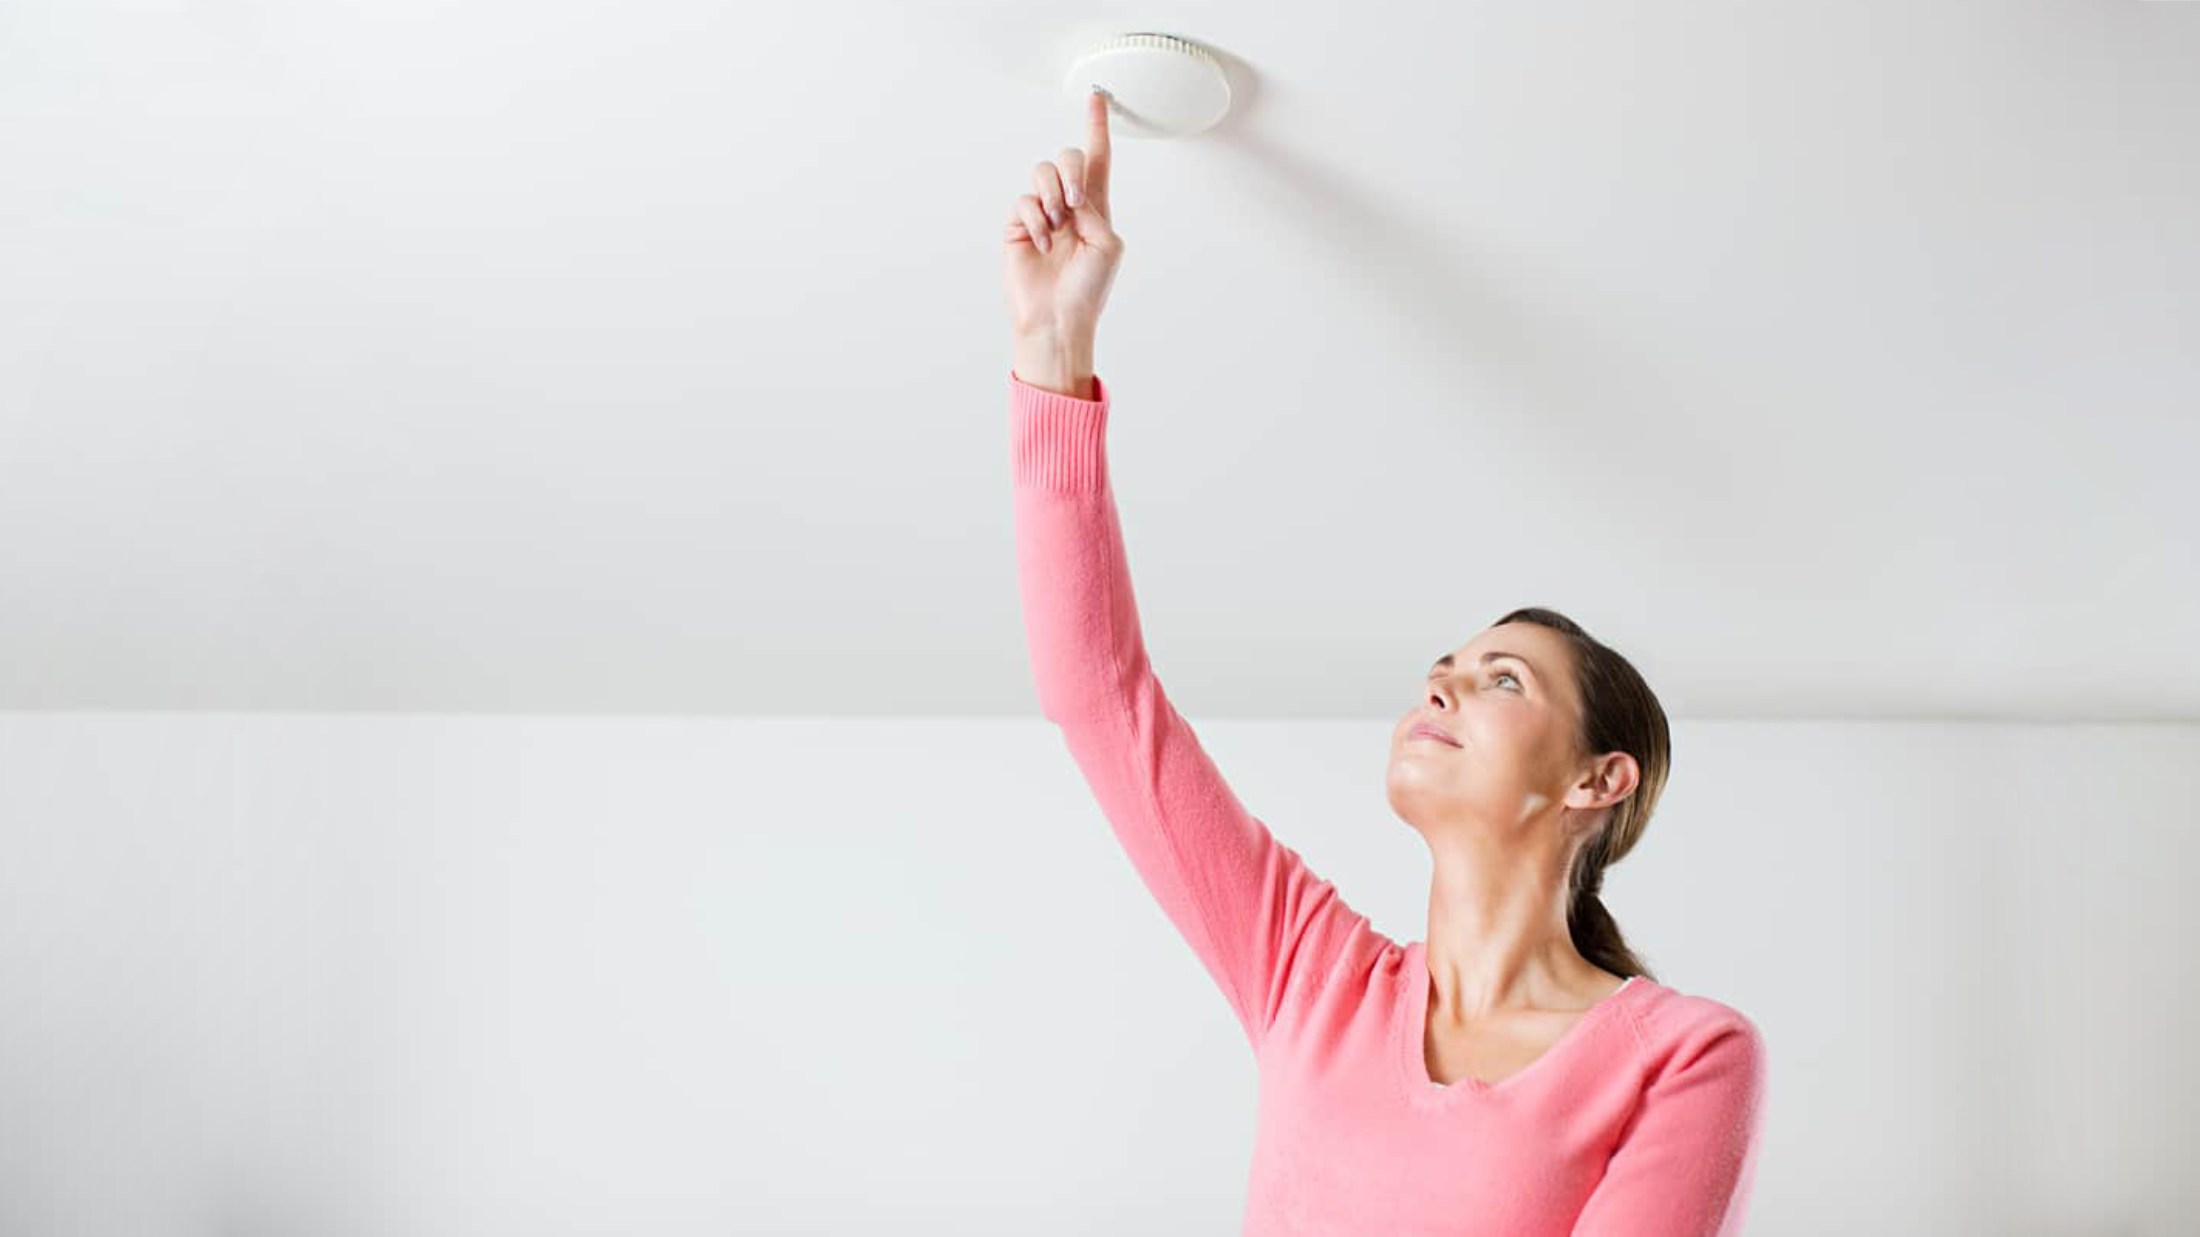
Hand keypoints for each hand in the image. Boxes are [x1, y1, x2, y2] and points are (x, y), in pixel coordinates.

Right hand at [1002, 87, 1126, 344]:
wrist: (1058, 319)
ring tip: (1057, 225)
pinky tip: (1041, 242)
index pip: (1098, 159)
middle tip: (1074, 204)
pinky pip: (1023, 201)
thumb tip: (1070, 191)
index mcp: (1096, 209)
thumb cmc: (1088, 290)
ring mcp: (1041, 215)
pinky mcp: (1017, 227)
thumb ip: (1095, 208)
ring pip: (1043, 173)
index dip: (1098, 127)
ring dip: (1053, 195)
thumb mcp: (1108, 245)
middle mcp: (1068, 206)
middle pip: (1068, 158)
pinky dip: (1034, 219)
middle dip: (1071, 172)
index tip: (1097, 97)